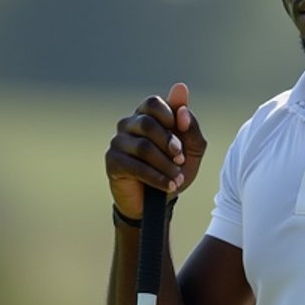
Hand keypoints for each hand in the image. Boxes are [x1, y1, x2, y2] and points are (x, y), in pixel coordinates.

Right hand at [105, 82, 207, 220]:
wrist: (158, 201)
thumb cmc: (173, 169)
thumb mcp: (192, 150)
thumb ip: (191, 128)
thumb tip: (183, 110)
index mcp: (146, 115)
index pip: (153, 103)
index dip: (169, 117)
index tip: (181, 140)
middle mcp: (128, 124)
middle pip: (148, 124)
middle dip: (169, 143)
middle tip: (181, 160)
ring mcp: (118, 142)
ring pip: (143, 147)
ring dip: (166, 165)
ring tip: (178, 179)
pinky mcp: (113, 162)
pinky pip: (136, 167)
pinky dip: (156, 177)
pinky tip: (169, 186)